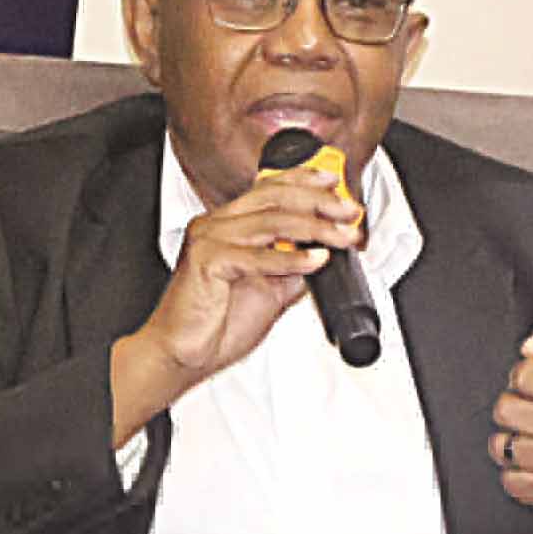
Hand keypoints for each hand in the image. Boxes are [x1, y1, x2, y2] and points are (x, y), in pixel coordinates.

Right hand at [132, 165, 360, 381]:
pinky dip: (292, 258)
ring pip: (271, 220)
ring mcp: (209, 238)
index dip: (305, 179)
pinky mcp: (206, 260)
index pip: (269, 188)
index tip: (336, 183)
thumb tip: (327, 253)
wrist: (182, 354)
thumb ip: (294, 267)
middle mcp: (215, 224)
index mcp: (227, 223)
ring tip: (342, 237)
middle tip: (350, 211)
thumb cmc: (216, 323)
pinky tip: (316, 260)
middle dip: (320, 201)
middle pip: (274, 197)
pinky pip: (257, 255)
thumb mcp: (270, 290)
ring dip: (315, 227)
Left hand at [491, 320, 532, 529]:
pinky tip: (530, 464)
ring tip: (528, 439)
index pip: (525, 375)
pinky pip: (512, 481)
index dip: (521, 378)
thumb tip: (532, 345)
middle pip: (506, 410)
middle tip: (527, 414)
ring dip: (509, 444)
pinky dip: (515, 474)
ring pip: (505, 447)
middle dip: (510, 410)